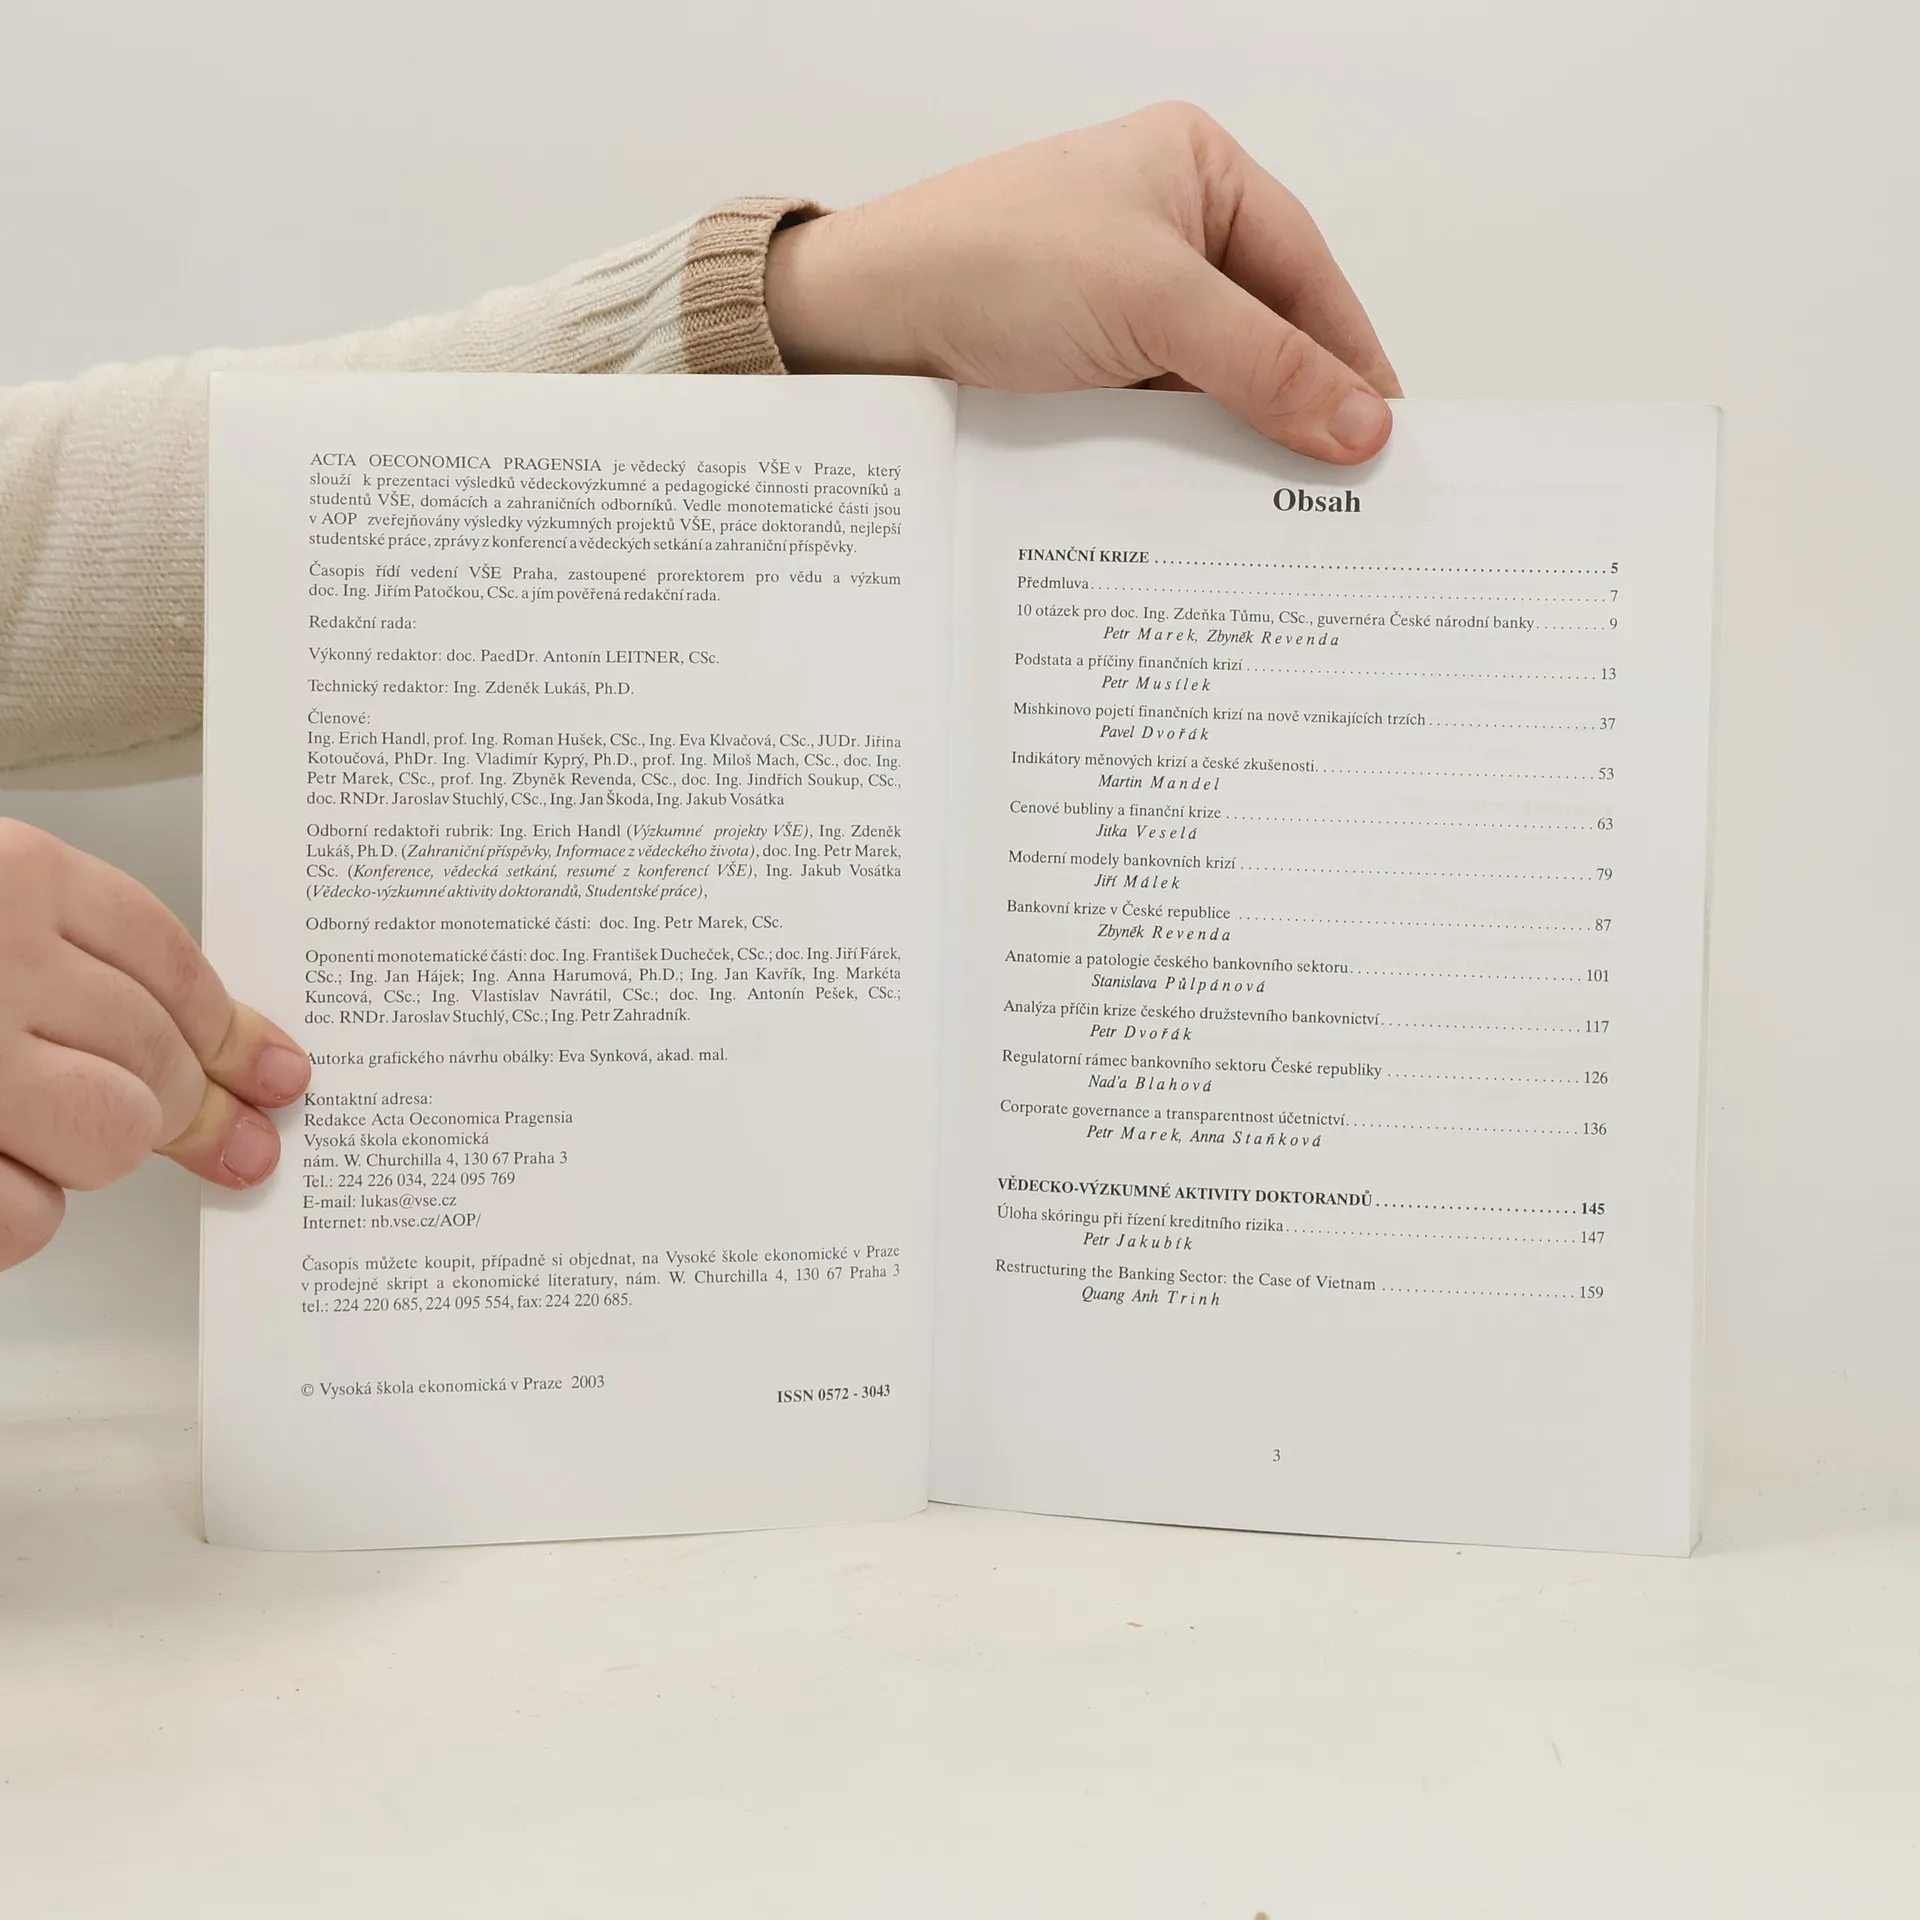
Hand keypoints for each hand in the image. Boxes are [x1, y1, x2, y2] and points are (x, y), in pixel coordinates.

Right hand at [0, 820, 308, 1270]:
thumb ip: (73, 962)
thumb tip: (218, 1051)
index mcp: (17, 878)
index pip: (170, 960)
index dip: (232, 1030)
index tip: (281, 1074)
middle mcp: (2, 963)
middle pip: (160, 1052)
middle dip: (188, 1104)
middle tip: (230, 1140)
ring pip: (116, 1134)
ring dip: (90, 1149)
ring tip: (29, 1132)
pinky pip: (30, 1214)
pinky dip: (21, 1210)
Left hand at [765, 101, 1400, 464]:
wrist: (861, 325)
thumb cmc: (989, 265)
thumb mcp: (1152, 302)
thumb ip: (1265, 364)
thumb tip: (1360, 424)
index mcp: (1196, 172)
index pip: (1307, 274)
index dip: (1349, 357)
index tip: (1385, 435)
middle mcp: (1164, 230)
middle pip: (1267, 333)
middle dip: (1299, 408)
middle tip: (1345, 490)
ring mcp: (1121, 302)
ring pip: (1214, 384)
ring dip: (1239, 443)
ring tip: (1283, 511)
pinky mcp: (1084, 365)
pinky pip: (1162, 418)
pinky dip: (1186, 460)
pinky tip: (1208, 505)